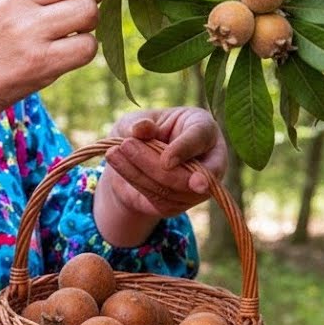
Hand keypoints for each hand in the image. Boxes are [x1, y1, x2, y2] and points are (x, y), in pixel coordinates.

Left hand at [101, 107, 227, 218]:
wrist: (133, 159)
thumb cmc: (142, 131)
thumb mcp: (137, 120)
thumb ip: (140, 123)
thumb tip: (140, 129)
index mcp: (204, 128)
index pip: (201, 138)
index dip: (184, 149)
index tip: (166, 160)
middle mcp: (210, 158)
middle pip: (191, 171)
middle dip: (156, 163)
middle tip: (126, 145)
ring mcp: (199, 187)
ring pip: (174, 189)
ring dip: (141, 173)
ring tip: (114, 153)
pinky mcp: (181, 204)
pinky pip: (162, 200)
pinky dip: (137, 182)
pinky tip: (118, 165)